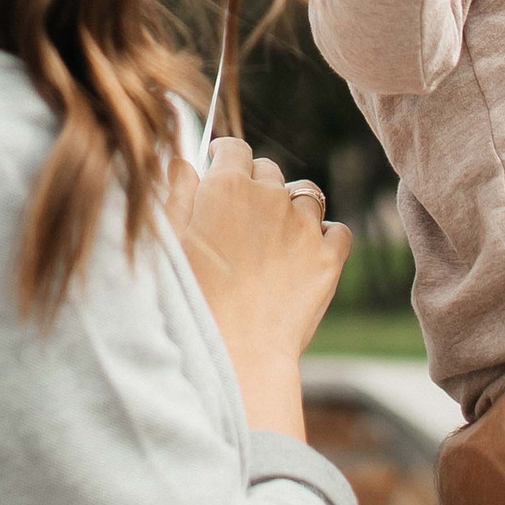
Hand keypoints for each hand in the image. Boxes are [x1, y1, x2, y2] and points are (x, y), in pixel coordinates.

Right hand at [175, 138, 352, 440]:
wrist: (235, 356)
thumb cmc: (189, 302)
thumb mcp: (168, 244)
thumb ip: (176, 194)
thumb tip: (183, 162)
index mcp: (226, 186)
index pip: (233, 148)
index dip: (224, 156)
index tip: (219, 167)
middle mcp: (269, 196)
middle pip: (267, 170)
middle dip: (255, 184)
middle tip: (239, 217)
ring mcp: (304, 225)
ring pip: (306, 194)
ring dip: (292, 207)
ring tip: (275, 237)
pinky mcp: (329, 258)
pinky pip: (337, 231)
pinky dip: (325, 237)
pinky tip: (307, 255)